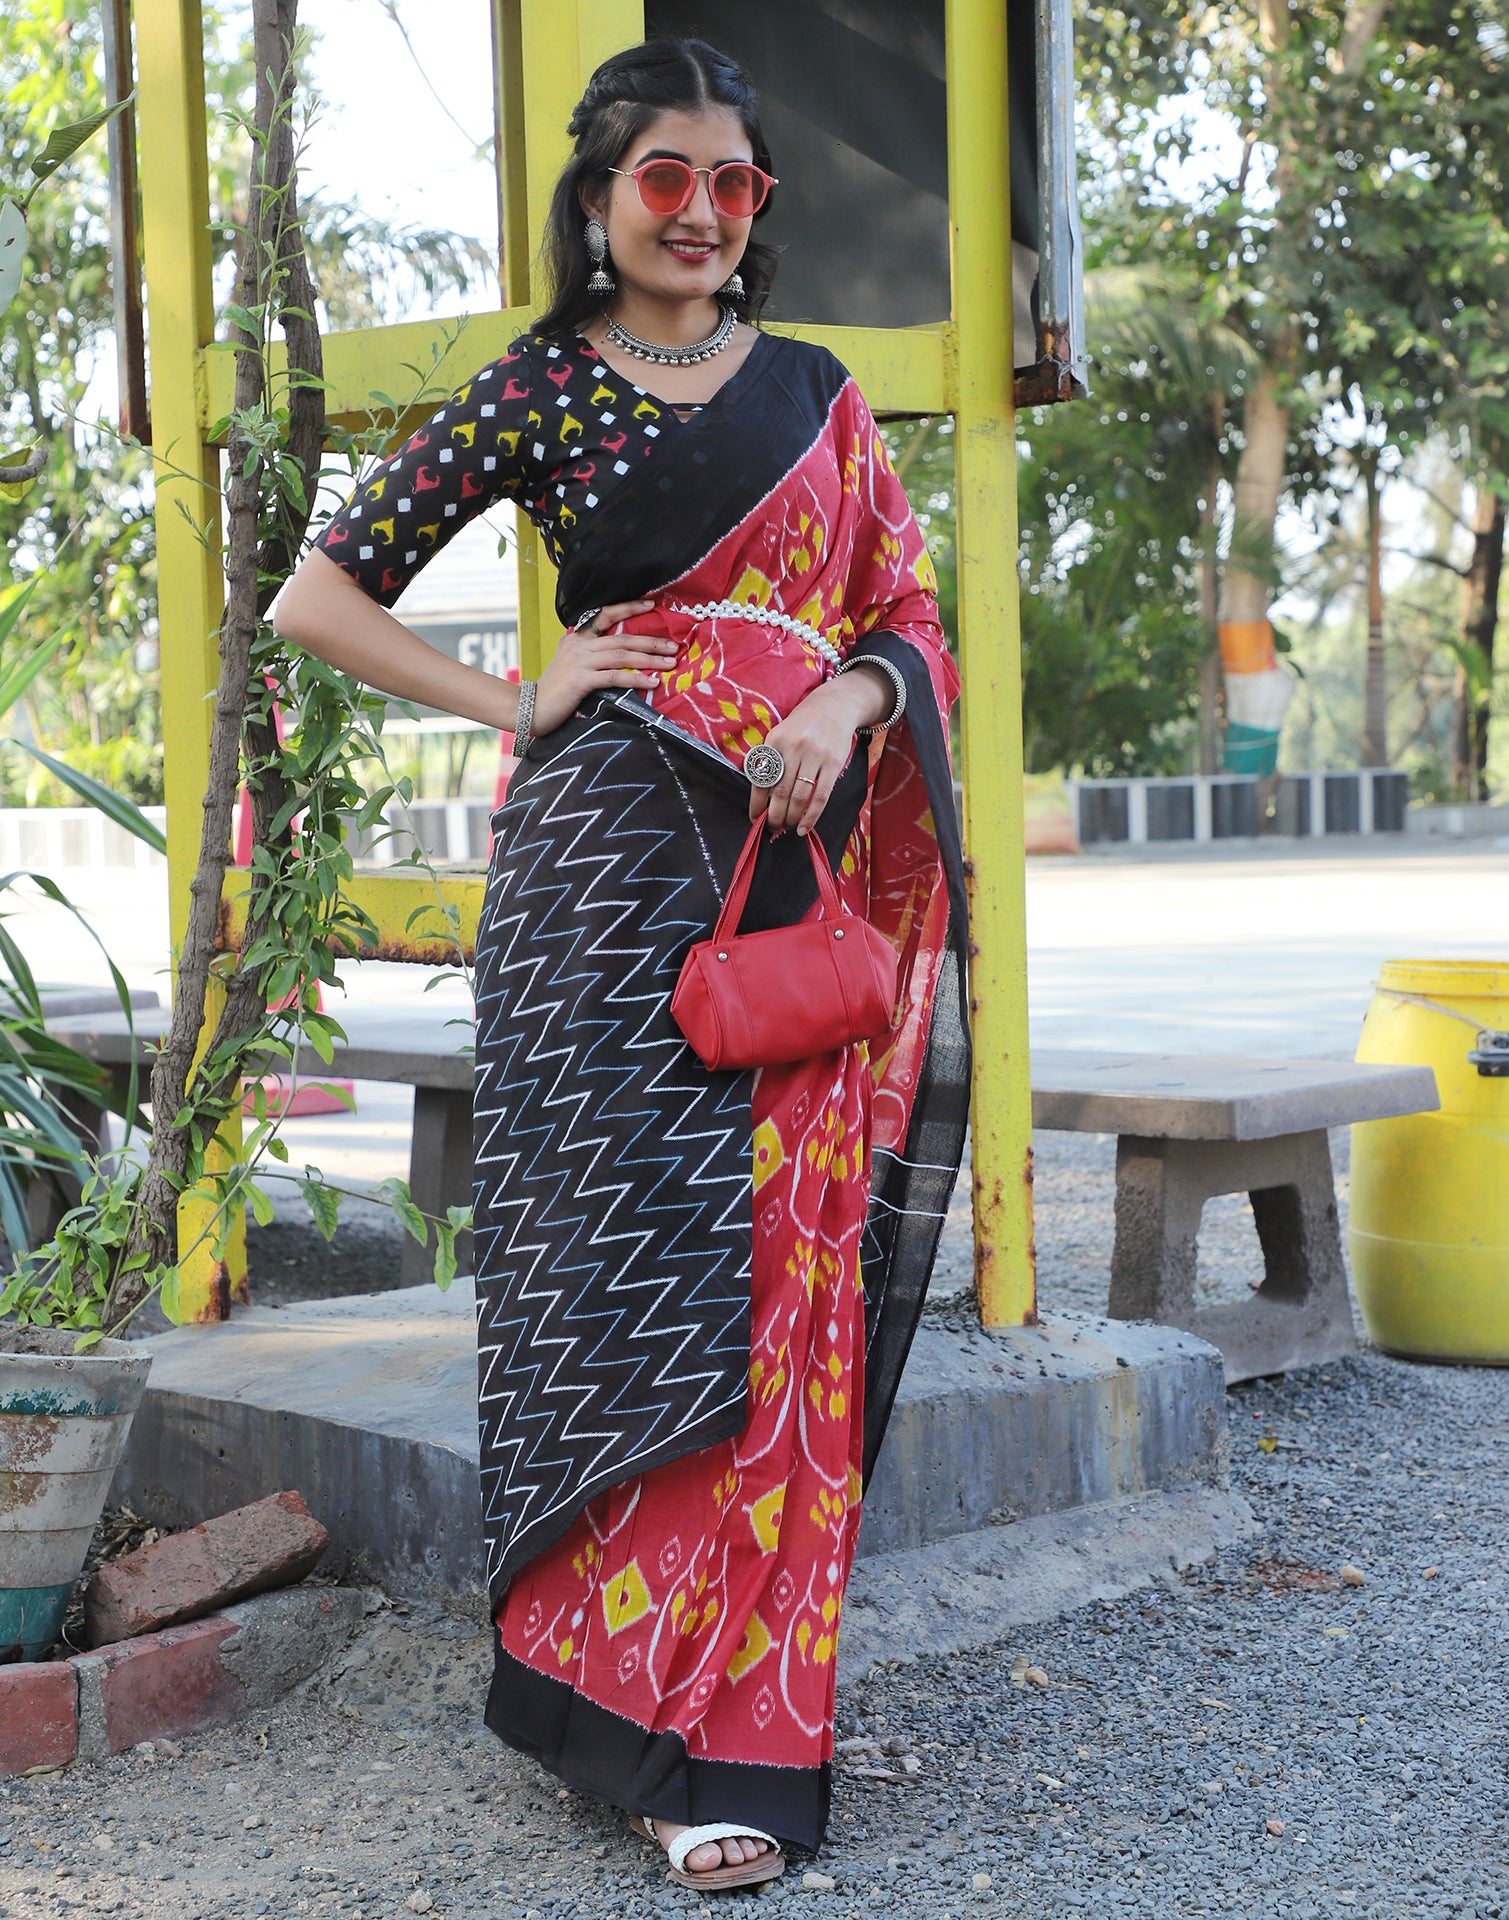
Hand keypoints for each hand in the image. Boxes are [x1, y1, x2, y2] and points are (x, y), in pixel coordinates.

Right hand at [531, 600, 677, 735]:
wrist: (531, 707)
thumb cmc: (555, 690)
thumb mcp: (569, 664)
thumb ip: (587, 653)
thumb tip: (615, 651)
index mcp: (576, 638)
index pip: (605, 614)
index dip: (629, 607)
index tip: (651, 604)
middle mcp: (578, 645)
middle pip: (621, 638)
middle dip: (651, 641)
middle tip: (674, 646)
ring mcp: (580, 661)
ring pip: (622, 655)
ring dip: (649, 659)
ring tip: (670, 663)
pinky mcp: (581, 680)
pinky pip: (615, 677)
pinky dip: (636, 679)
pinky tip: (652, 683)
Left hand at [751, 669, 889, 836]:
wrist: (835, 706)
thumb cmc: (802, 726)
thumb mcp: (780, 734)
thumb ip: (770, 759)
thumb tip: (761, 797)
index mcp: (775, 741)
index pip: (761, 779)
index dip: (756, 804)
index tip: (755, 819)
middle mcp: (794, 748)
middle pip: (780, 792)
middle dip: (774, 816)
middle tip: (772, 828)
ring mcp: (815, 755)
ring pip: (799, 797)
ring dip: (791, 818)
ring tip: (787, 828)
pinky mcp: (833, 763)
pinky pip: (821, 796)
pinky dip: (811, 816)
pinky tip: (804, 828)